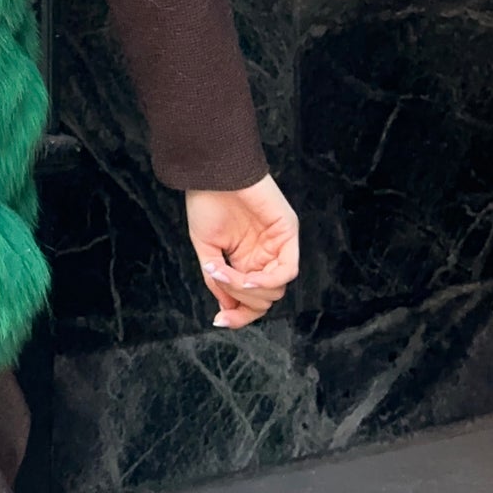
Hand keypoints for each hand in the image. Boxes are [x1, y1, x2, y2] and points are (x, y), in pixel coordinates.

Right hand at [185, 173, 298, 328]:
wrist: (211, 171)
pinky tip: (247, 276)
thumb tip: (226, 309)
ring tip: (228, 274)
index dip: (239, 315)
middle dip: (240, 300)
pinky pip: (287, 270)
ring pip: (275, 289)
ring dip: (249, 290)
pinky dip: (267, 280)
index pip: (251, 299)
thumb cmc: (205, 201)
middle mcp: (264, 256)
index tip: (219, 321)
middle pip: (264, 299)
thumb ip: (218, 279)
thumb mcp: (206, 248)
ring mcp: (277, 245)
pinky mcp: (287, 233)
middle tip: (220, 280)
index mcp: (245, 259)